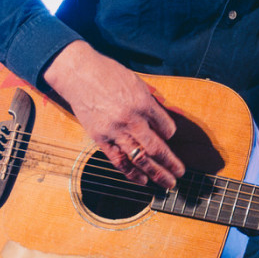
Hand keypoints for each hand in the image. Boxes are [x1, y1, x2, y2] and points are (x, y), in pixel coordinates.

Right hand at [41, 41, 183, 188]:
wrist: (78, 74)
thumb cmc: (108, 74)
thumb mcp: (136, 83)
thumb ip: (150, 102)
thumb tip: (165, 118)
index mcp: (143, 103)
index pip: (166, 127)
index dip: (170, 133)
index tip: (169, 136)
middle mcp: (131, 120)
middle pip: (156, 148)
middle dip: (171, 163)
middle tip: (180, 173)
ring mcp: (115, 131)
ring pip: (140, 159)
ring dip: (156, 173)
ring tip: (167, 183)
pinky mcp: (100, 138)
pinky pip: (118, 160)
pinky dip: (131, 173)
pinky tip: (142, 181)